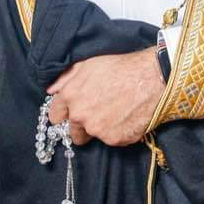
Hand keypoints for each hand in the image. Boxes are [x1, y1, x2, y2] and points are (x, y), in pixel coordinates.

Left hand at [46, 46, 165, 146]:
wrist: (151, 78)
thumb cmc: (122, 67)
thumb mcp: (90, 64)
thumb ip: (66, 78)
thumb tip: (52, 90)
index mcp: (71, 96)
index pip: (55, 115)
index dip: (64, 113)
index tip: (72, 112)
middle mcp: (80, 115)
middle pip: (72, 132)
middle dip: (81, 125)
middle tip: (97, 113)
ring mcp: (97, 129)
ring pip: (91, 136)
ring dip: (98, 129)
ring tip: (114, 112)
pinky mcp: (114, 139)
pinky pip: (110, 140)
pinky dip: (117, 132)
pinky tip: (126, 117)